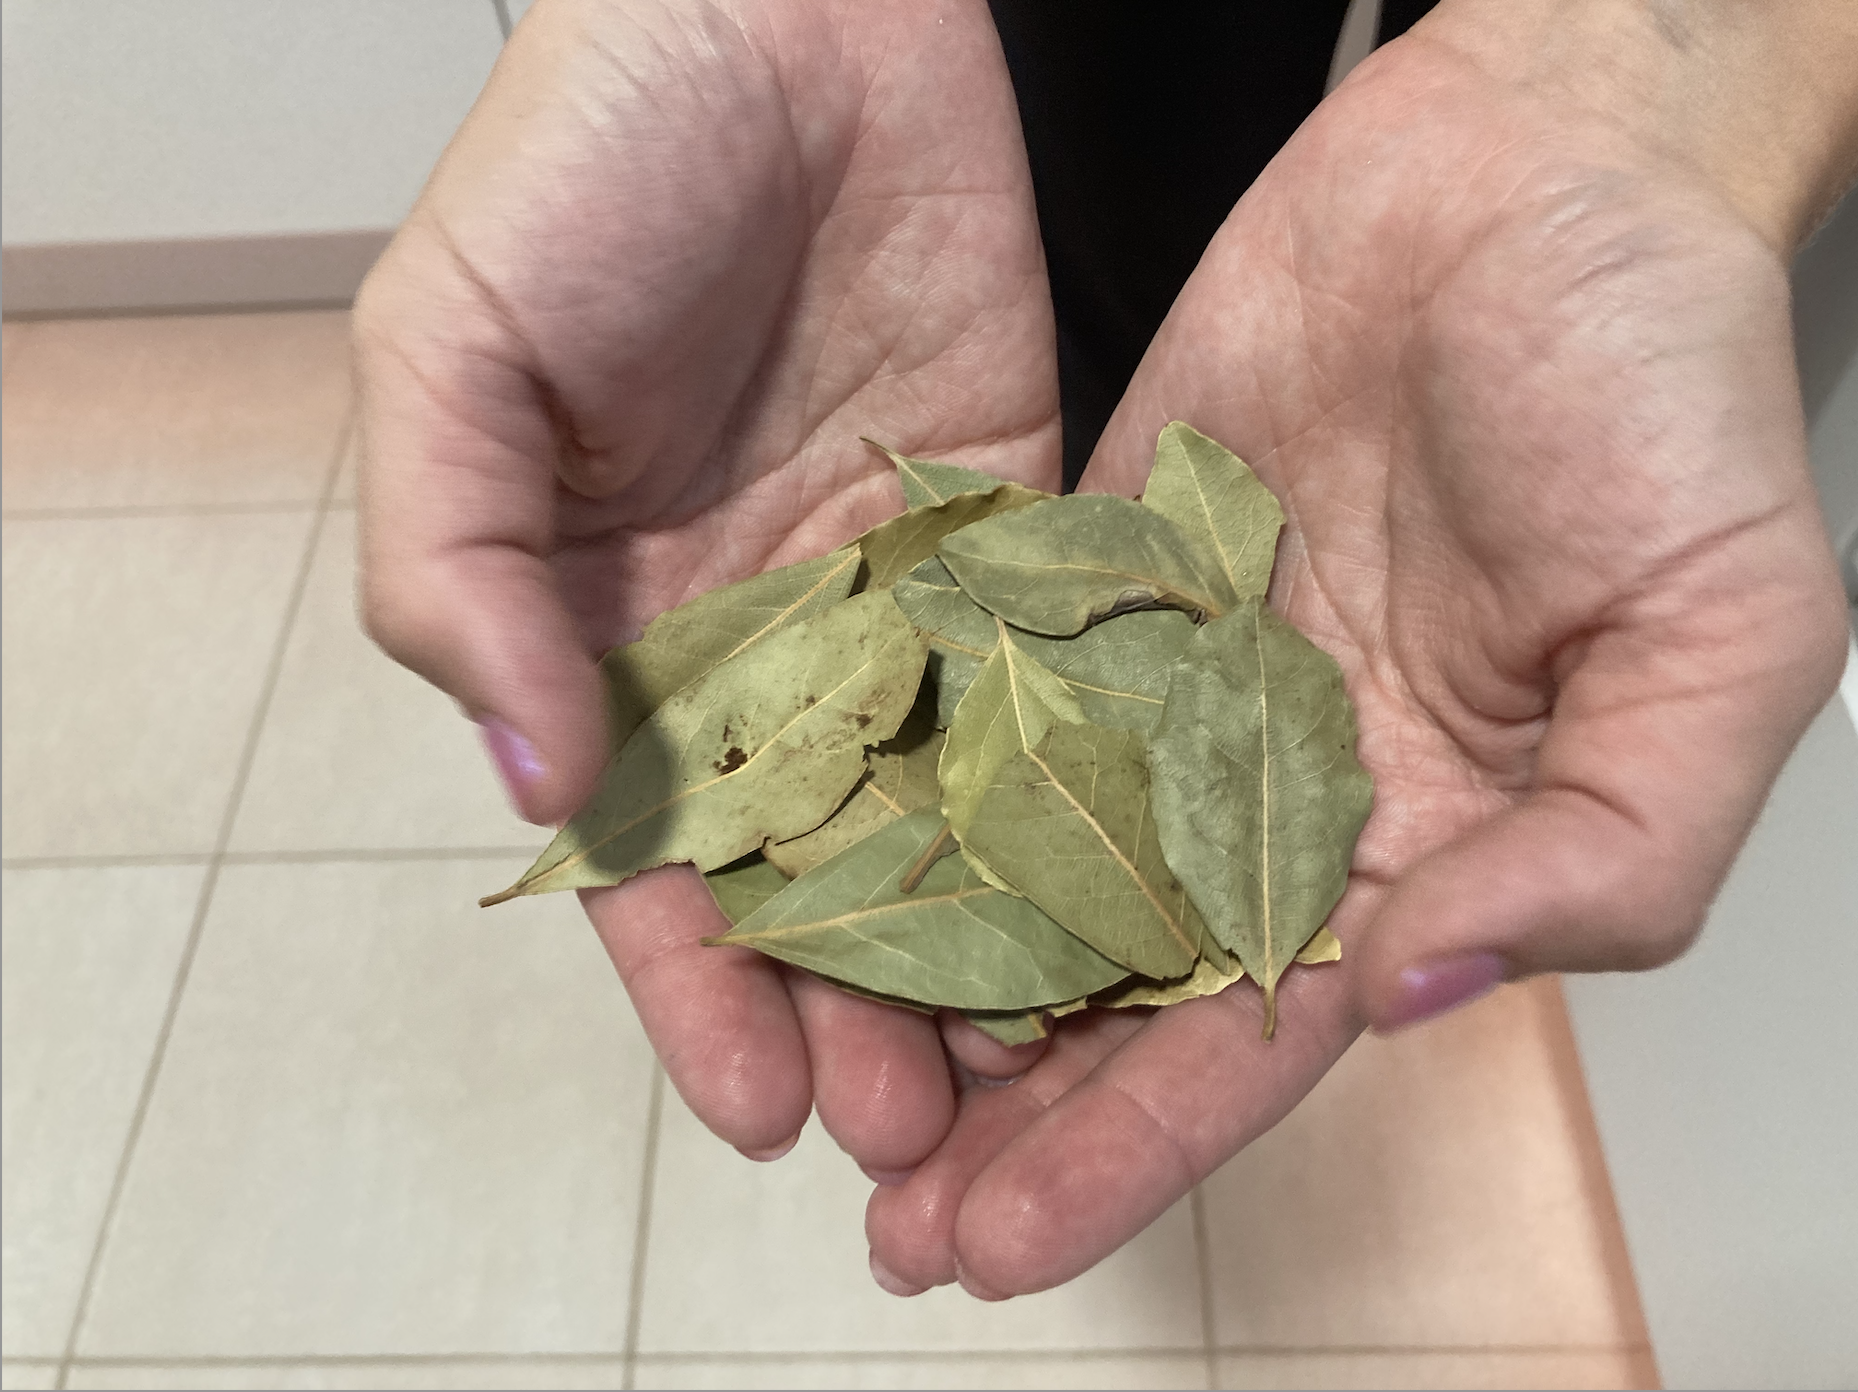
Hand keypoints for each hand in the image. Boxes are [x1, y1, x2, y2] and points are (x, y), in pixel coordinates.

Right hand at [353, 0, 1058, 1171]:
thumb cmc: (586, 156)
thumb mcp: (449, 357)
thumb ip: (463, 575)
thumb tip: (540, 786)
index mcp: (611, 622)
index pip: (653, 851)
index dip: (693, 989)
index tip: (754, 1110)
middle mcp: (759, 633)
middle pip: (813, 862)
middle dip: (854, 1004)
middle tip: (919, 1138)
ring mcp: (895, 588)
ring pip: (942, 802)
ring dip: (977, 939)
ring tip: (1032, 1072)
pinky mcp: (1012, 519)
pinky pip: (1046, 676)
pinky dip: (1077, 789)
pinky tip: (1122, 896)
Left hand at [867, 14, 1851, 1296]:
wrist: (1530, 175)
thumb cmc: (1659, 389)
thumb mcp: (1719, 640)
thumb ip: (1609, 847)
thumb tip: (1413, 987)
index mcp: (1419, 837)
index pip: (1259, 1032)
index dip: (1141, 1141)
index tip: (1013, 1237)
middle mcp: (1272, 783)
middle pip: (1116, 982)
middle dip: (1008, 1109)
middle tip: (889, 1219)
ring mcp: (1166, 681)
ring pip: (1026, 858)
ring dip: (932, 974)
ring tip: (816, 1075)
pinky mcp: (1087, 574)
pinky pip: (981, 690)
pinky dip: (903, 777)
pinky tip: (811, 857)